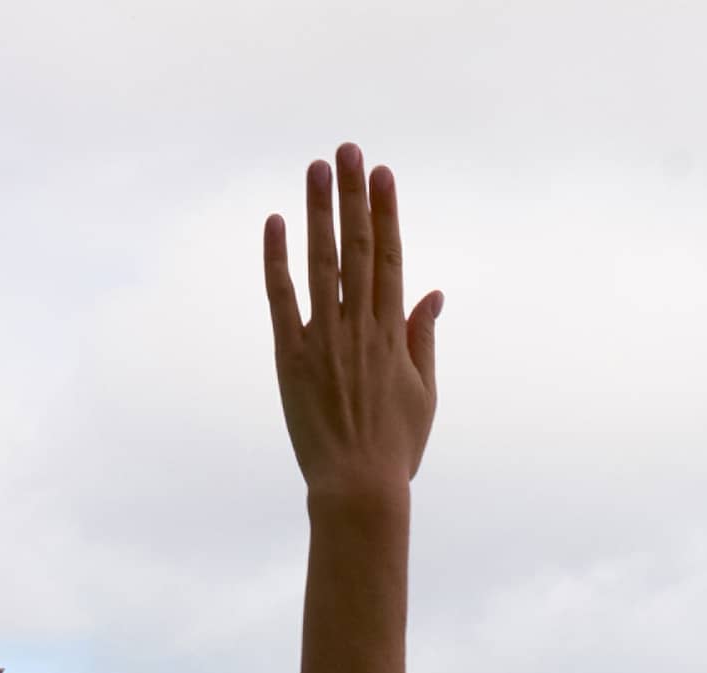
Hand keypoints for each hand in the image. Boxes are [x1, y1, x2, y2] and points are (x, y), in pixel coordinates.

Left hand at [264, 143, 441, 504]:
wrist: (358, 488)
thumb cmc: (395, 448)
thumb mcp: (424, 392)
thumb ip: (424, 338)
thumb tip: (431, 294)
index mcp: (393, 334)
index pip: (391, 258)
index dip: (386, 212)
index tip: (382, 173)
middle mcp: (360, 328)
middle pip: (359, 247)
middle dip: (353, 195)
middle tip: (348, 150)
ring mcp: (324, 340)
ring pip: (322, 262)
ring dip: (319, 212)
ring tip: (316, 167)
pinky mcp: (292, 358)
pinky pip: (281, 299)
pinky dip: (277, 260)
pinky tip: (275, 223)